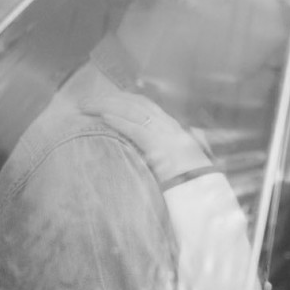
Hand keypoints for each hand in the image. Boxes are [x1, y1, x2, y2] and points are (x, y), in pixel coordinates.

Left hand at [91, 91, 211, 185]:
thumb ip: (162, 154)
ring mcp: (165, 133)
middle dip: (109, 98)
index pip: (145, 104)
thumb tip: (149, 155)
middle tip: (86, 100)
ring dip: (106, 105)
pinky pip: (135, 128)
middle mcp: (169, 126)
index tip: (104, 98)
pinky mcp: (159, 145)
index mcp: (173, 128)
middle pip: (135, 103)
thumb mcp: (176, 162)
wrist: (202, 192)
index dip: (122, 98)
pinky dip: (118, 120)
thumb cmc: (190, 181)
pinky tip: (103, 117)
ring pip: (131, 110)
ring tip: (86, 106)